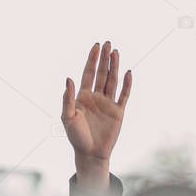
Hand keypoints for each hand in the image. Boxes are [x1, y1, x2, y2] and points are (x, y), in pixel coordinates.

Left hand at [62, 41, 131, 187]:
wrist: (90, 153)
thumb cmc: (75, 136)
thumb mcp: (67, 117)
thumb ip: (67, 98)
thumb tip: (69, 79)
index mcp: (82, 97)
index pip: (88, 74)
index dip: (92, 60)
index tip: (96, 46)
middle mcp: (96, 97)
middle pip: (101, 74)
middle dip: (104, 59)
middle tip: (108, 43)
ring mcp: (108, 103)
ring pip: (112, 81)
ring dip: (114, 67)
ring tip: (116, 52)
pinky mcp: (118, 112)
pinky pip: (124, 95)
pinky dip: (126, 84)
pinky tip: (128, 72)